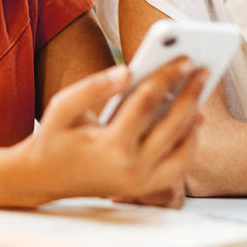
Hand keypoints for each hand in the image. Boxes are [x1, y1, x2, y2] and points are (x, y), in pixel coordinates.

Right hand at [23, 59, 205, 205]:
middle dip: (191, 94)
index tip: (185, 58)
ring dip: (194, 122)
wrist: (42, 179)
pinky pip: (178, 166)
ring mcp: (140, 183)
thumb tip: (128, 70)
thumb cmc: (53, 138)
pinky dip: (188, 143)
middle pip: (173, 126)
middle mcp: (131, 168)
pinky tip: (190, 121)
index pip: (147, 103)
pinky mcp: (143, 188)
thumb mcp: (62, 106)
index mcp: (111, 147)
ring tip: (199, 94)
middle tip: (204, 69)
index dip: (167, 77)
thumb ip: (94, 87)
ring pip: (184, 151)